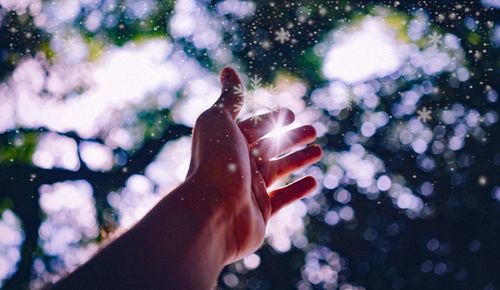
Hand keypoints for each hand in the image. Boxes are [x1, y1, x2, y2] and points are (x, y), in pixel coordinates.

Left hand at [187, 67, 321, 262]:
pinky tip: (313, 182)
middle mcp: (238, 165)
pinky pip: (283, 199)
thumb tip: (229, 70)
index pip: (255, 127)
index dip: (273, 118)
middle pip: (270, 146)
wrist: (212, 212)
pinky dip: (298, 190)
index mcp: (228, 143)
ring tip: (319, 151)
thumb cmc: (215, 162)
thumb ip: (230, 98)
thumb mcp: (220, 120)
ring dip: (299, 159)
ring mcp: (249, 190)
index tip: (292, 114)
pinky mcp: (260, 213)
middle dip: (292, 137)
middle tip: (314, 130)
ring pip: (279, 170)